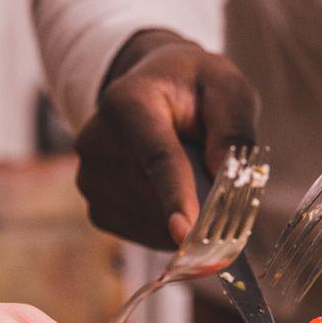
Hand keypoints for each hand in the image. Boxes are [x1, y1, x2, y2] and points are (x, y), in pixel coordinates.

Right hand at [74, 30, 259, 248]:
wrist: (155, 89)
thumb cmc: (195, 88)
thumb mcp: (226, 89)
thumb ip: (232, 129)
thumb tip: (225, 179)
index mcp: (128, 102)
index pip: (156, 158)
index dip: (174, 196)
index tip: (187, 232)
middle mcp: (97, 141)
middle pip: (153, 196)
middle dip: (198, 209)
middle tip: (231, 194)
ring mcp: (89, 177)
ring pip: (149, 221)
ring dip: (186, 218)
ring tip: (196, 181)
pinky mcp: (96, 205)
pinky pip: (141, 234)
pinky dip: (169, 229)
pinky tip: (178, 200)